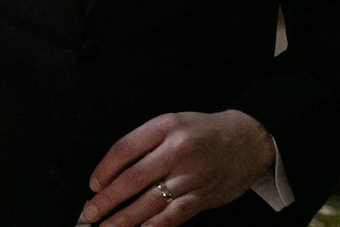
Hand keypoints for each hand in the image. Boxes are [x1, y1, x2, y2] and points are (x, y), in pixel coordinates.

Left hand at [76, 110, 275, 225]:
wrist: (249, 140)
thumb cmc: (204, 132)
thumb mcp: (172, 123)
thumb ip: (146, 143)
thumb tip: (114, 172)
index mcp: (165, 127)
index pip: (125, 149)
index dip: (105, 169)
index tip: (93, 185)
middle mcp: (177, 150)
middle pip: (134, 178)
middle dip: (108, 199)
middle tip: (90, 212)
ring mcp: (192, 176)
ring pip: (152, 200)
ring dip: (126, 218)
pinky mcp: (205, 196)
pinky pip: (175, 214)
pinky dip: (156, 225)